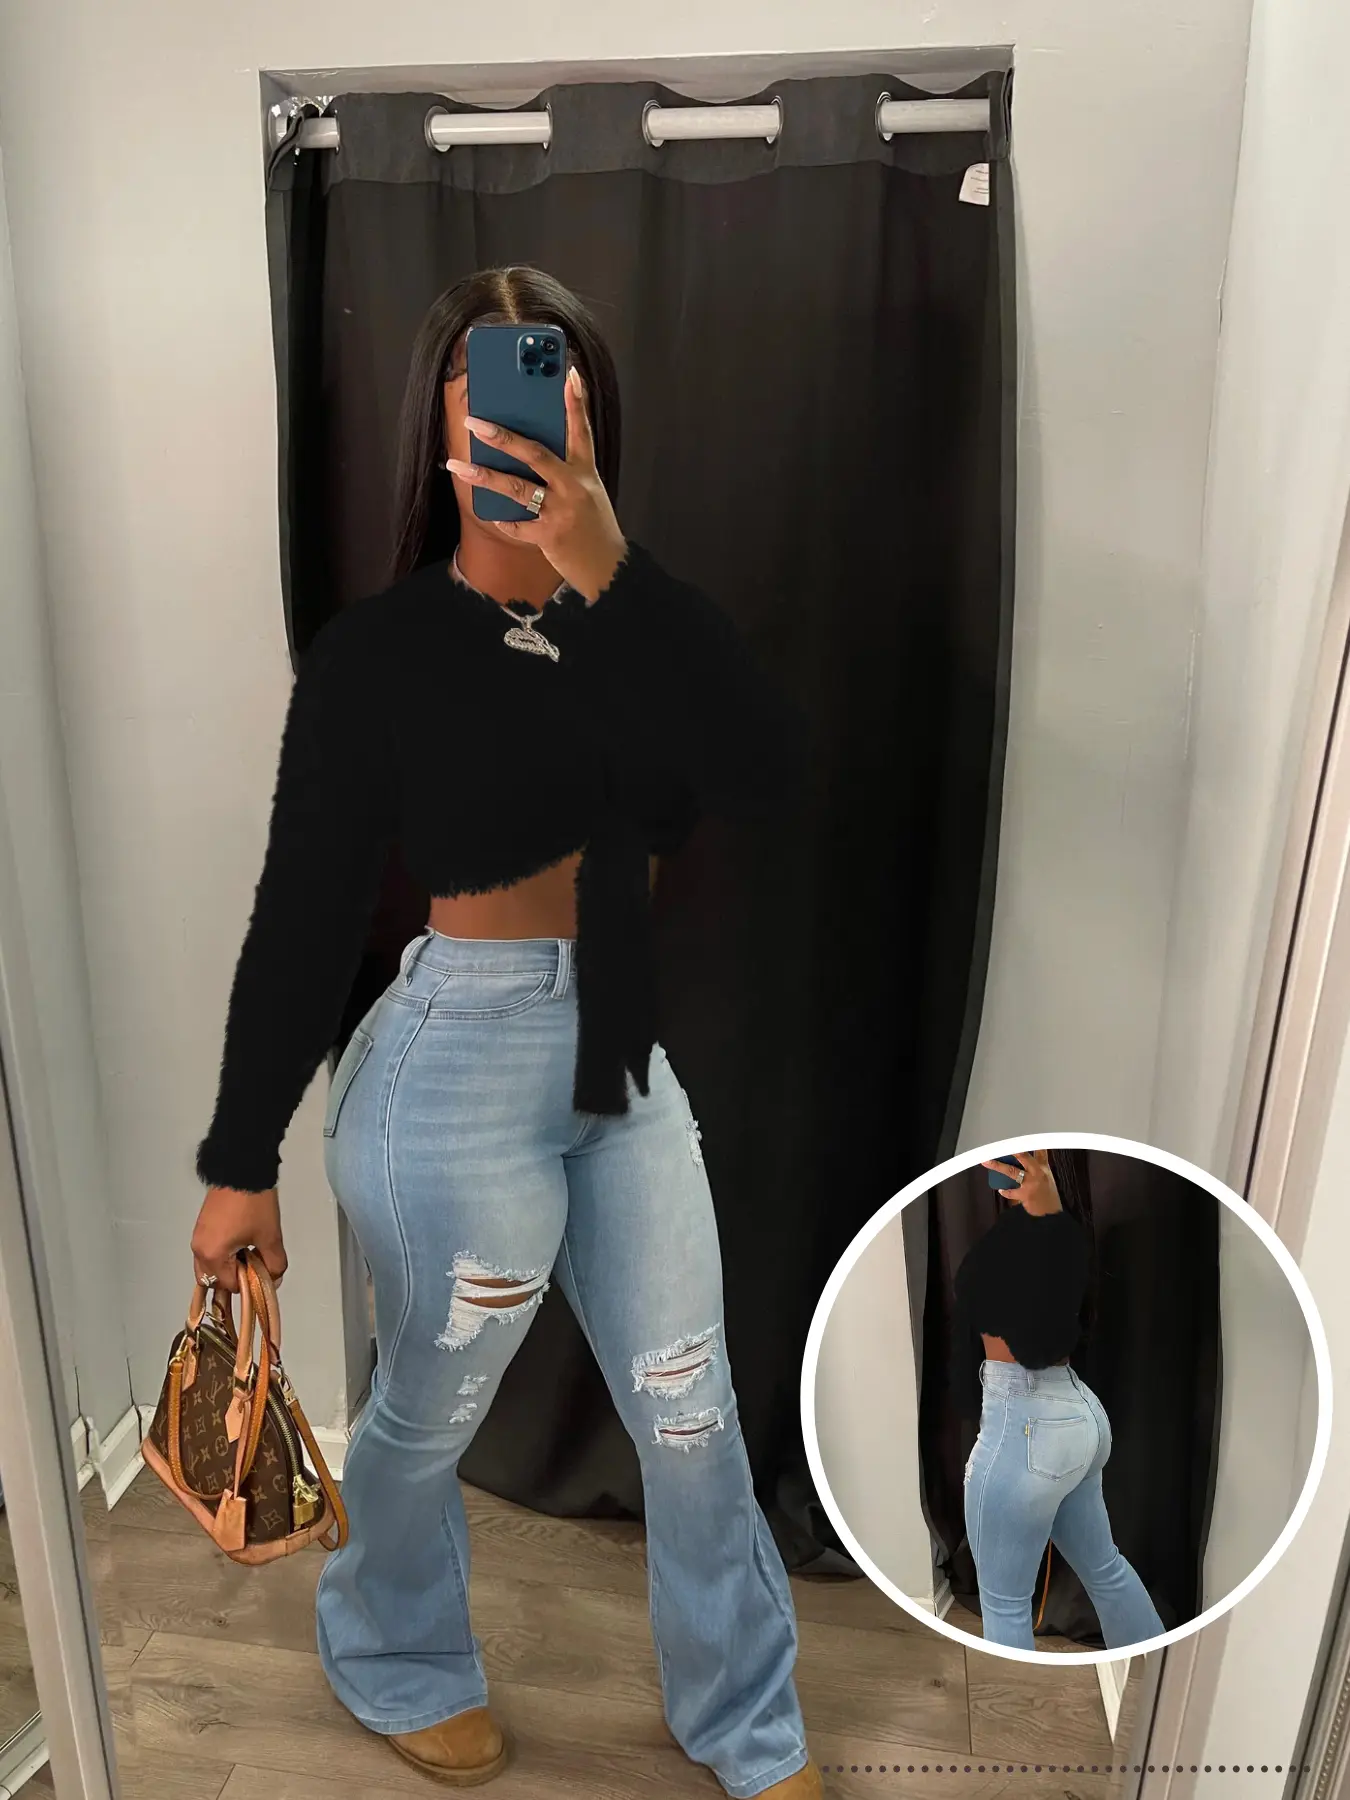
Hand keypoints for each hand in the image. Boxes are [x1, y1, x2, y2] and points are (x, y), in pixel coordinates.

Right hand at [191, 1187, 286, 1291]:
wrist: (242, 1169)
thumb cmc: (254, 1203)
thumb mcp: (270, 1236)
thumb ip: (274, 1264)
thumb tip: (274, 1279)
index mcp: (212, 1255)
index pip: (230, 1285)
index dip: (250, 1282)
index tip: (263, 1269)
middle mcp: (199, 1249)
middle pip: (214, 1279)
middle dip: (235, 1276)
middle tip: (255, 1262)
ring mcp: (198, 1236)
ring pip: (210, 1265)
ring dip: (228, 1266)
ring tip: (249, 1250)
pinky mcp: (202, 1226)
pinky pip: (208, 1251)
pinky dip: (222, 1254)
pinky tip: (241, 1241)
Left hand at [449, 367, 627, 601]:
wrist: (608, 567)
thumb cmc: (594, 526)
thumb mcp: (587, 492)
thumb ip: (564, 472)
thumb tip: (526, 451)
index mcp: (585, 472)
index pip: (581, 430)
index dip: (576, 402)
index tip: (569, 374)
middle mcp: (573, 487)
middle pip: (535, 454)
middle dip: (502, 436)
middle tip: (475, 422)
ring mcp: (561, 511)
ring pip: (516, 488)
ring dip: (484, 476)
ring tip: (458, 467)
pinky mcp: (549, 535)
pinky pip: (517, 524)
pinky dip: (504, 520)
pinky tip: (494, 515)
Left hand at [981, 1149, 1061, 1214]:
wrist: (1051, 1213)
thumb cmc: (1048, 1195)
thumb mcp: (1047, 1177)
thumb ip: (1037, 1166)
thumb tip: (1021, 1156)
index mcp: (1043, 1168)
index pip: (1040, 1151)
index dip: (1032, 1141)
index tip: (1022, 1132)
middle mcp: (1038, 1173)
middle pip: (1023, 1157)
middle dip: (1011, 1149)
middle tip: (1000, 1142)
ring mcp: (1031, 1183)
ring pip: (1012, 1171)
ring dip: (997, 1166)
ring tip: (987, 1161)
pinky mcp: (1025, 1194)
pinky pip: (1010, 1191)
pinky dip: (1004, 1191)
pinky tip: (1000, 1190)